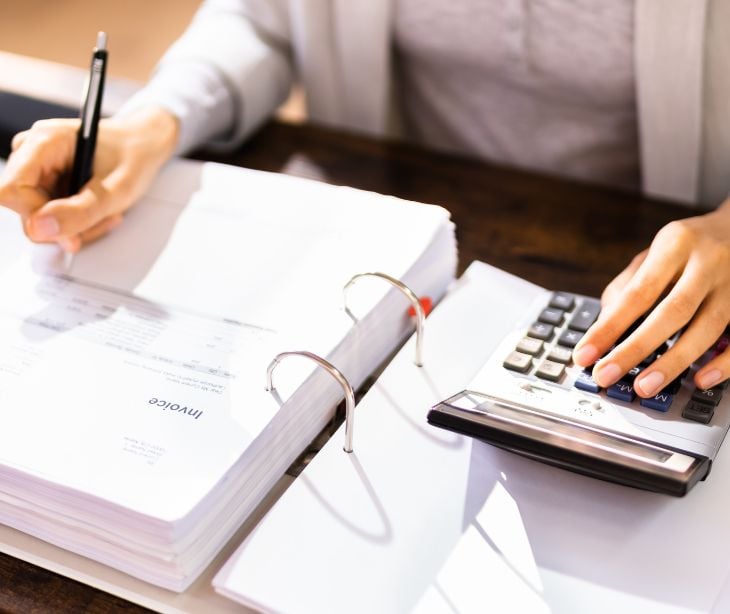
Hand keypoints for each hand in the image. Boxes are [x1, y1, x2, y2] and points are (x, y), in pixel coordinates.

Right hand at [0, 107, 178, 251]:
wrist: (145, 145)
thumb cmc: (135, 158)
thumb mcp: (117, 190)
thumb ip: (79, 212)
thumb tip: (38, 230)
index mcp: (44, 142)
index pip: (11, 191)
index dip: (35, 217)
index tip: (70, 231)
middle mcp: (33, 153)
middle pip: (25, 209)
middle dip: (67, 225)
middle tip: (105, 218)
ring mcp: (38, 169)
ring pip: (41, 219)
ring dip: (78, 226)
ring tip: (108, 213)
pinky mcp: (47, 183)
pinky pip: (52, 217)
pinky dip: (79, 222)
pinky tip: (101, 212)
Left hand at [573, 200, 729, 395]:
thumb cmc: (692, 245)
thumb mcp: (657, 251)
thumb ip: (628, 285)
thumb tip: (603, 325)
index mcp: (676, 244)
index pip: (637, 292)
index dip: (608, 327)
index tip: (584, 354)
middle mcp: (708, 262)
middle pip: (672, 311)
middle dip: (635, 348)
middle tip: (606, 375)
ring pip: (708, 327)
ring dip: (674, 362)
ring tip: (645, 386)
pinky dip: (723, 363)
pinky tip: (701, 380)